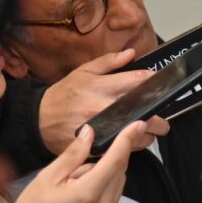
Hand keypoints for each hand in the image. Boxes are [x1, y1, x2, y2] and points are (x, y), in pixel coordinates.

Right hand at [3, 122, 145, 202]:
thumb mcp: (48, 177)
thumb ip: (73, 154)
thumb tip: (90, 133)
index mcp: (89, 193)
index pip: (117, 160)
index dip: (128, 139)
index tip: (138, 124)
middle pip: (119, 171)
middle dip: (107, 159)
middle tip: (79, 165)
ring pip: (117, 184)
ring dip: (104, 174)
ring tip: (73, 183)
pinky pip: (112, 198)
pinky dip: (103, 188)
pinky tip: (79, 193)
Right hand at [39, 49, 169, 154]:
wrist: (38, 120)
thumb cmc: (63, 95)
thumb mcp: (83, 72)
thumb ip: (109, 62)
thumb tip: (131, 53)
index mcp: (101, 87)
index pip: (138, 81)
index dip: (155, 82)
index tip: (163, 86)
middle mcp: (102, 107)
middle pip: (143, 112)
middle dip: (160, 118)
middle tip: (163, 119)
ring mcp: (100, 128)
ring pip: (136, 135)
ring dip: (148, 134)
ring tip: (150, 131)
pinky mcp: (95, 145)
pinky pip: (122, 148)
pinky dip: (131, 145)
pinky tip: (132, 140)